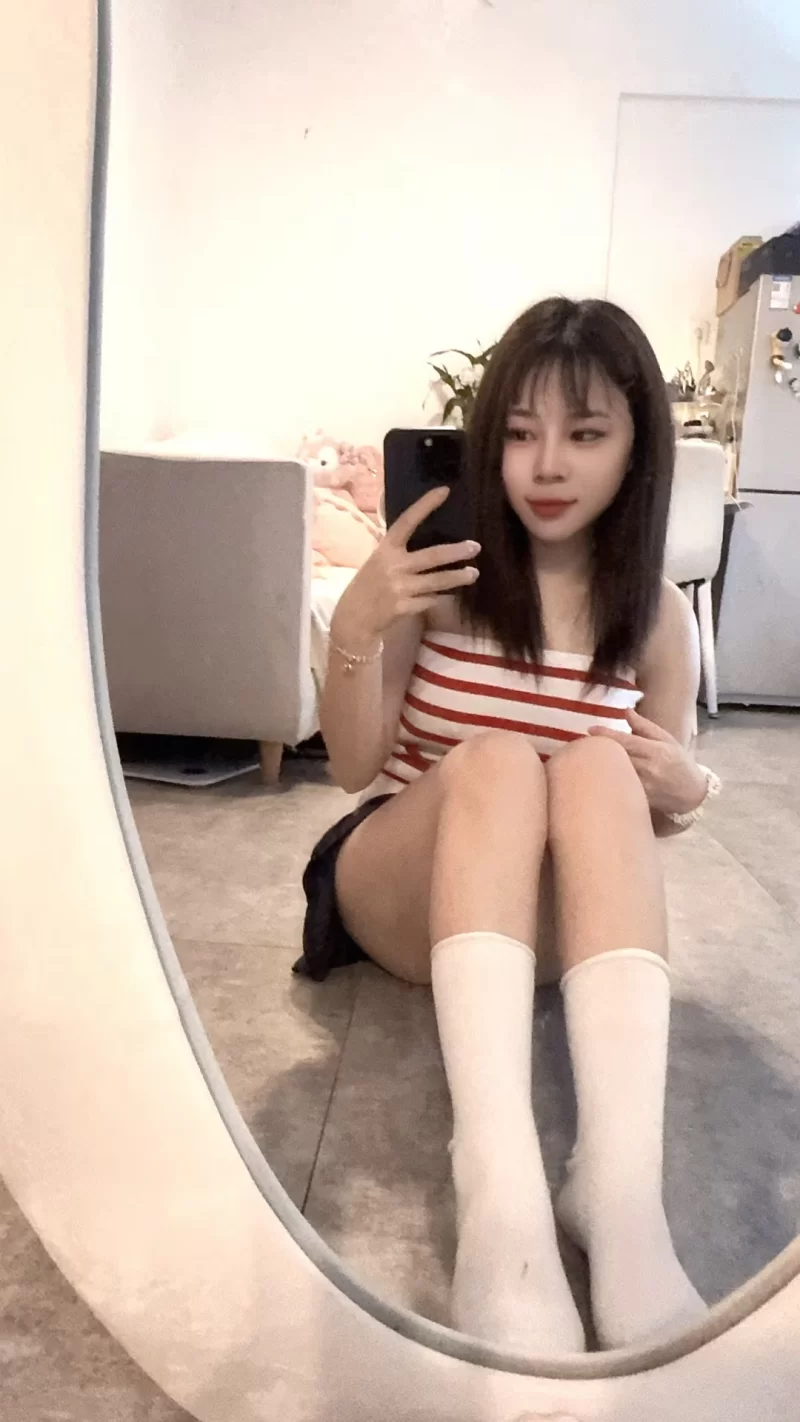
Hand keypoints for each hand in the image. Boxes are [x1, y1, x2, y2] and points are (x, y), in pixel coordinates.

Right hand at [332, 486, 479, 644]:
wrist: (353, 618)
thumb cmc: (368, 586)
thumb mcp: (378, 561)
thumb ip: (399, 551)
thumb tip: (428, 542)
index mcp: (385, 549)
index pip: (407, 521)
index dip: (425, 505)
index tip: (444, 491)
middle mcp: (393, 566)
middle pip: (432, 556)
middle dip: (456, 552)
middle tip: (475, 547)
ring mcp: (399, 588)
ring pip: (437, 581)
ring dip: (458, 577)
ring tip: (474, 573)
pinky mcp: (404, 608)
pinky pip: (430, 600)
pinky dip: (439, 598)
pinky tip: (447, 596)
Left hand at [587, 708, 707, 814]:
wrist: (693, 794)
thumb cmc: (679, 762)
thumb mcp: (666, 739)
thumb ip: (644, 726)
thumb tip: (626, 710)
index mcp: (655, 750)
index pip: (627, 741)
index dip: (607, 735)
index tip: (590, 729)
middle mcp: (649, 768)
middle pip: (618, 758)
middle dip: (600, 751)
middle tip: (582, 745)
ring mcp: (644, 786)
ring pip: (617, 774)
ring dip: (601, 767)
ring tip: (586, 759)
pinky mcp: (641, 800)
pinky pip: (621, 789)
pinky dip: (609, 782)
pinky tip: (598, 778)